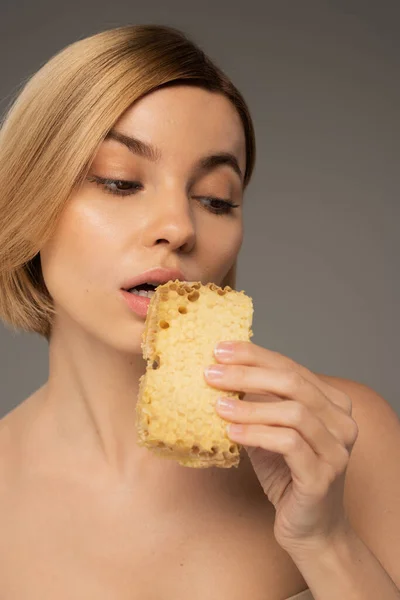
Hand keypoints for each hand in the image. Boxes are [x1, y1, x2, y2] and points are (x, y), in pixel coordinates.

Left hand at [204, 341, 358, 555]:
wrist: (308, 527)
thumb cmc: (286, 473)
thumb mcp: (269, 429)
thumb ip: (257, 402)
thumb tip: (219, 371)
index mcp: (332, 403)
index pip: (291, 366)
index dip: (254, 355)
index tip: (220, 349)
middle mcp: (342, 421)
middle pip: (293, 383)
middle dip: (248, 373)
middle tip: (212, 373)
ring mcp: (336, 450)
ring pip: (293, 412)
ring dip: (250, 405)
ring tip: (217, 405)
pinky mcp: (323, 476)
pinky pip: (289, 443)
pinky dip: (256, 433)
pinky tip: (231, 432)